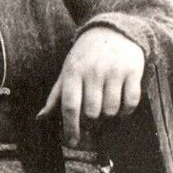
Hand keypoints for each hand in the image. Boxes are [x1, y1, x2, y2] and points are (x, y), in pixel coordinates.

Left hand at [38, 26, 144, 147]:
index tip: (72, 142)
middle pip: (92, 112)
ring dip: (109, 117)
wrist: (113, 30)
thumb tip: (40, 118)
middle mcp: (93, 71)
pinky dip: (126, 111)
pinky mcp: (132, 71)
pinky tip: (120, 106)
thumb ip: (56, 96)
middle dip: (91, 123)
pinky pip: (131, 102)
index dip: (71, 128)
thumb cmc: (86, 55)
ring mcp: (114, 71)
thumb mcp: (67, 70)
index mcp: (73, 72)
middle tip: (92, 121)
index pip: (70, 106)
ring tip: (105, 109)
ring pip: (111, 110)